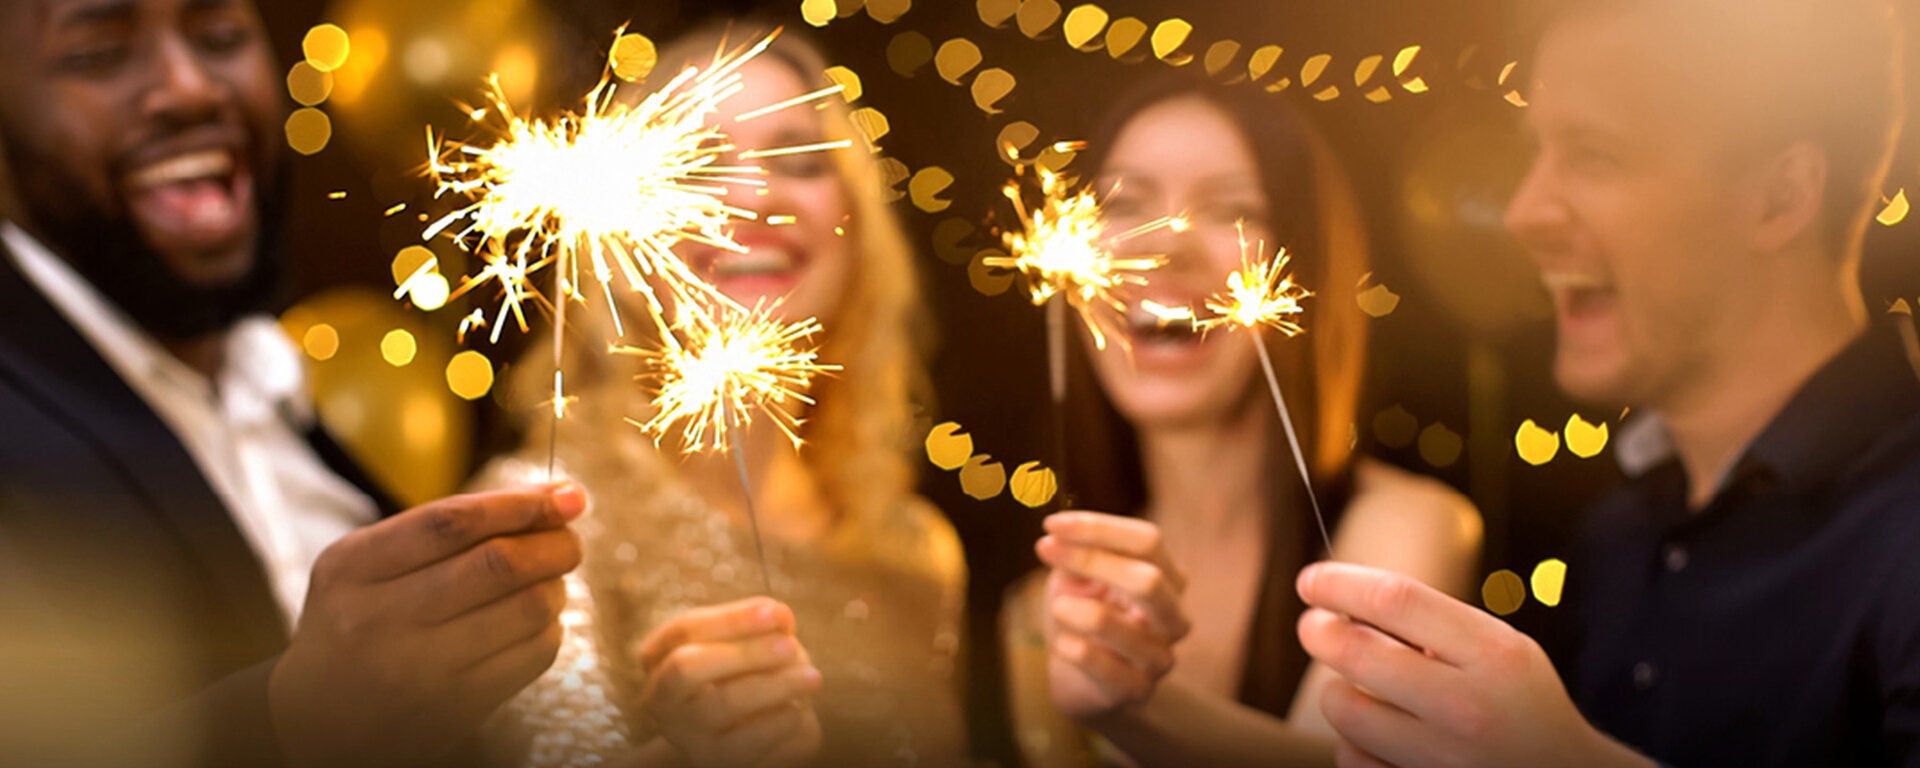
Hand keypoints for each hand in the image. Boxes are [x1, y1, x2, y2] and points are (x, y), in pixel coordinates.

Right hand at [269, 484, 586, 767]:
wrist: (316, 721)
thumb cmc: (360, 622)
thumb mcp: (367, 567)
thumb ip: (444, 528)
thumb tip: (556, 497)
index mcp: (353, 568)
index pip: (453, 521)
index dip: (521, 503)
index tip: (567, 495)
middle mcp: (379, 618)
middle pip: (498, 563)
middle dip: (554, 542)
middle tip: (571, 540)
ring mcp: (418, 669)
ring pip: (527, 607)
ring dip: (556, 586)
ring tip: (551, 581)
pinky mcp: (455, 709)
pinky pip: (534, 654)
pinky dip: (550, 627)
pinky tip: (537, 621)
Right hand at [637, 597, 822, 767]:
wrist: (749, 731)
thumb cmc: (746, 674)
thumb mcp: (749, 644)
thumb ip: (762, 626)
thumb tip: (780, 618)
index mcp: (659, 657)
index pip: (686, 629)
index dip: (732, 618)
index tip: (776, 612)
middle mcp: (662, 697)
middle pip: (688, 667)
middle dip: (743, 652)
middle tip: (791, 646)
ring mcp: (684, 733)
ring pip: (722, 704)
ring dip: (774, 685)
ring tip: (812, 677)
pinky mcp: (714, 761)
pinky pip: (747, 740)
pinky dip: (779, 720)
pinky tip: (798, 709)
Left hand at [1034, 511, 1191, 723]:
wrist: (1080, 683)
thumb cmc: (1081, 619)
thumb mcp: (1076, 580)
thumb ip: (1073, 557)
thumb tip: (1056, 538)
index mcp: (1167, 580)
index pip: (1148, 542)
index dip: (1098, 529)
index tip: (1050, 524)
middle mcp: (1172, 617)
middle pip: (1149, 580)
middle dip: (1092, 560)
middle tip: (1045, 550)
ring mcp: (1159, 658)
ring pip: (1127, 629)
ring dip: (1081, 611)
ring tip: (1057, 607)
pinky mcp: (1136, 691)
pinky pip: (1103, 666)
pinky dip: (1073, 649)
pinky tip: (1062, 643)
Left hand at [1294, 562, 1653, 767]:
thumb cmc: (1518, 701)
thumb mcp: (1499, 649)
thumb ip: (1434, 625)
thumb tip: (1343, 599)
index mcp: (1491, 655)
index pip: (1395, 600)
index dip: (1339, 584)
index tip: (1310, 582)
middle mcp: (1467, 707)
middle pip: (1356, 653)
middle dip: (1319, 632)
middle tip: (1313, 626)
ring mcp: (1444, 758)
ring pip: (1345, 710)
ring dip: (1337, 691)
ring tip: (1356, 688)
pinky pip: (1352, 758)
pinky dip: (1353, 742)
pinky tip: (1376, 735)